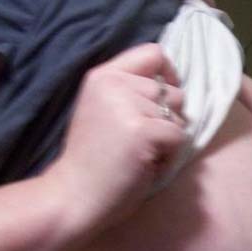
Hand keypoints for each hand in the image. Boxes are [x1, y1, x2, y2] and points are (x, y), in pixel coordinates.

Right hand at [46, 43, 186, 233]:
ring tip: (139, 155)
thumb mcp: (104, 111)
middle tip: (139, 143)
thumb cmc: (92, 161)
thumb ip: (130, 92)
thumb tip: (173, 86)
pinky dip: (169, 158)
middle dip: (167, 119)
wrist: (72, 197)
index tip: (163, 99)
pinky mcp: (142, 130)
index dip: (168, 74)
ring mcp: (128, 105)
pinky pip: (179, 138)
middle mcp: (114, 83)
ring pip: (179, 116)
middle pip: (173, 91)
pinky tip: (144, 167)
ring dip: (168, 140)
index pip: (152, 53)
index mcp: (102, 76)